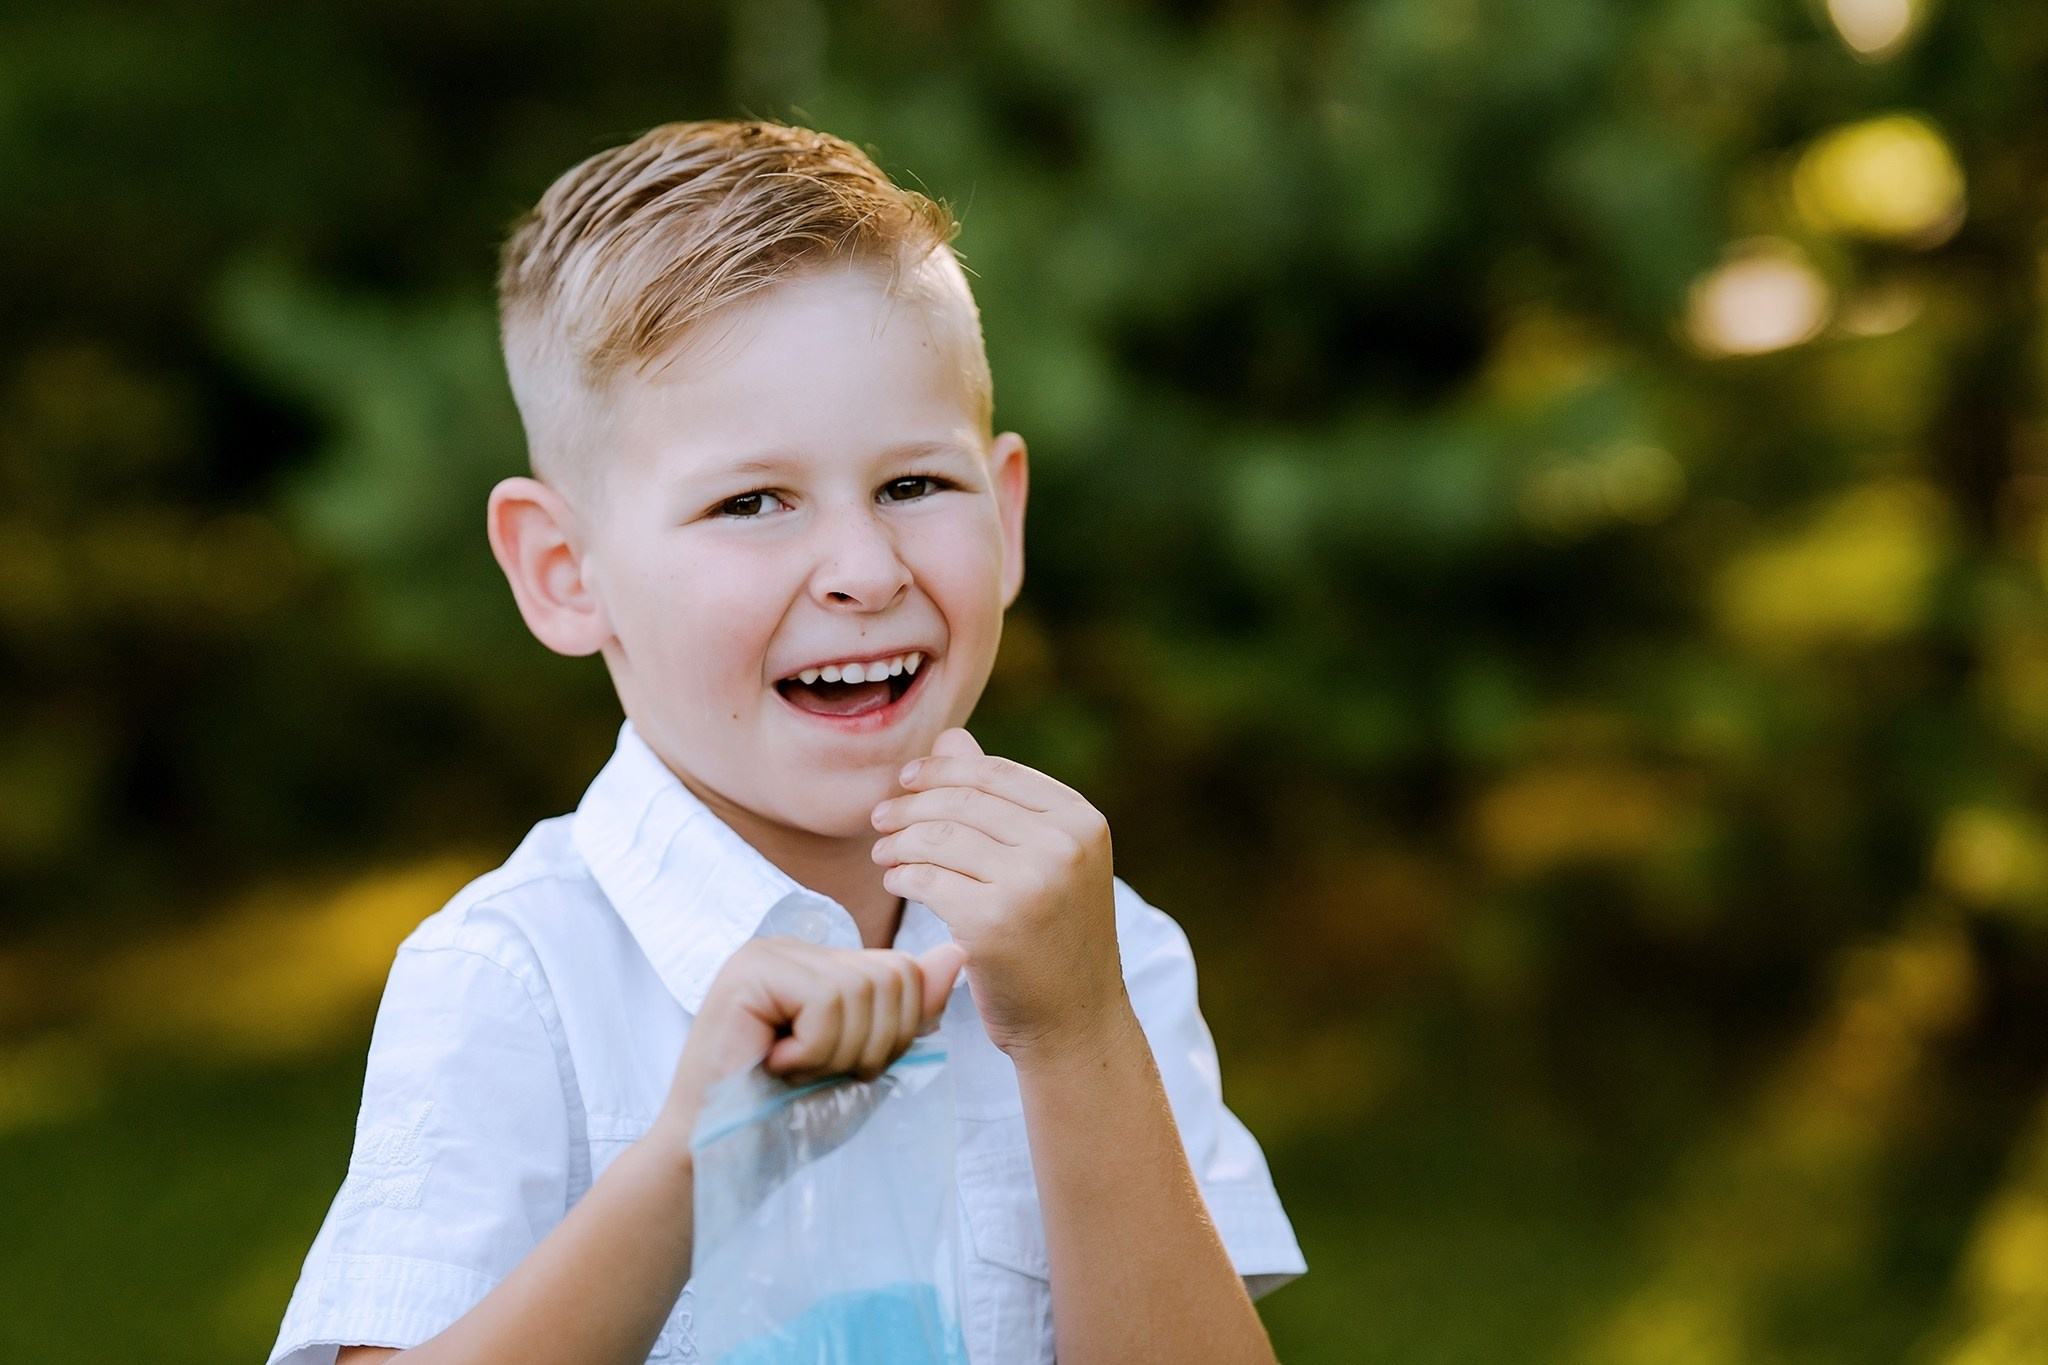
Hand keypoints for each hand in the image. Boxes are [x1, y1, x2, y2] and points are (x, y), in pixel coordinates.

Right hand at [657, 936, 965, 1152]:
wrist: (723, 1159)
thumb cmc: (788, 1119)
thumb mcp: (867, 1063)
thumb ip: (911, 1013)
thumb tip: (957, 952)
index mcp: (824, 966)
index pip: (903, 971)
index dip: (895, 1033)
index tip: (848, 1068)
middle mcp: (796, 949)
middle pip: (892, 976)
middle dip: (872, 1044)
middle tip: (819, 1073)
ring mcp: (769, 954)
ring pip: (861, 989)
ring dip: (837, 1052)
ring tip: (793, 1071)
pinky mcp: (749, 971)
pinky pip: (825, 1000)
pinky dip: (812, 1049)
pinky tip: (775, 1064)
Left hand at [869, 728, 1127, 1060]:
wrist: (1076, 1024)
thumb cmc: (1055, 939)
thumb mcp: (1047, 861)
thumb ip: (1001, 799)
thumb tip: (952, 738)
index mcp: (1081, 821)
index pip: (995, 773)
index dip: (941, 770)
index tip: (907, 779)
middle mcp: (1062, 846)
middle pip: (961, 801)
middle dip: (910, 804)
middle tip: (880, 818)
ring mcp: (1030, 884)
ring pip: (938, 838)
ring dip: (898, 841)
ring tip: (883, 854)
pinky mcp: (993, 924)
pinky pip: (926, 880)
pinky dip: (901, 876)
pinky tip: (896, 882)